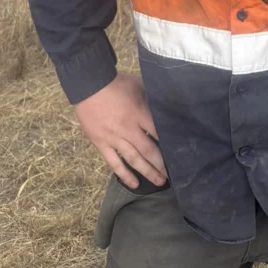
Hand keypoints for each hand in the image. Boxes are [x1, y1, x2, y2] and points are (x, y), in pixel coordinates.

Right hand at [74, 72, 167, 188]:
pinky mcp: (101, 144)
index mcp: (140, 113)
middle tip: (171, 175)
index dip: (168, 144)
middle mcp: (129, 129)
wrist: (89, 86)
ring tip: (159, 182)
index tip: (178, 153)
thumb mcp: (139, 85)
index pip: (158, 133)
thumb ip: (151, 97)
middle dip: (161, 164)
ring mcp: (114, 139)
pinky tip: (134, 184)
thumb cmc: (116, 84)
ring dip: (147, 172)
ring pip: (134, 160)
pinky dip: (124, 175)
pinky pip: (114, 163)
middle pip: (149, 150)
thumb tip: (165, 102)